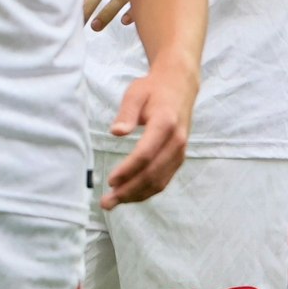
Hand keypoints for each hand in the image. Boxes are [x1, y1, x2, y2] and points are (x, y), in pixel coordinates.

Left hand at [101, 66, 195, 208]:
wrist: (180, 86)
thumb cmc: (153, 89)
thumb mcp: (135, 93)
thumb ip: (126, 113)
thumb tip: (116, 132)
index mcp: (165, 123)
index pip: (146, 154)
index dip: (128, 170)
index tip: (110, 181)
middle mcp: (176, 141)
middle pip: (152, 173)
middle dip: (129, 190)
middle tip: (107, 202)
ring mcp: (180, 151)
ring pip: (159, 181)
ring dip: (136, 195)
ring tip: (114, 202)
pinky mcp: (179, 158)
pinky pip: (164, 180)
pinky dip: (147, 191)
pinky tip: (130, 195)